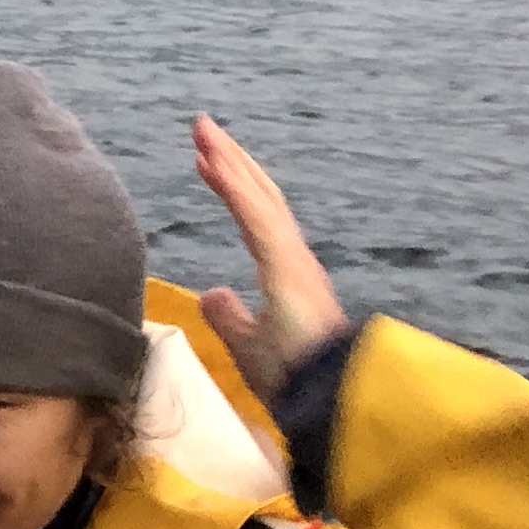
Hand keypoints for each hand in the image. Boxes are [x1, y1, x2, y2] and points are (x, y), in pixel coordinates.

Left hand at [191, 116, 347, 402]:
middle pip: (259, 196)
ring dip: (230, 161)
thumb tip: (210, 293)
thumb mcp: (248, 345)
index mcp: (285, 273)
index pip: (254, 218)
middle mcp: (293, 259)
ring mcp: (293, 261)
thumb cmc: (295, 381)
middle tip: (203, 127)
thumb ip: (230, 318)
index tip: (205, 160)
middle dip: (231, 160)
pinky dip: (234, 190)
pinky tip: (214, 163)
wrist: (325, 401)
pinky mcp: (288, 269)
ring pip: (259, 199)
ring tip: (203, 129)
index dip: (232, 186)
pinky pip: (257, 221)